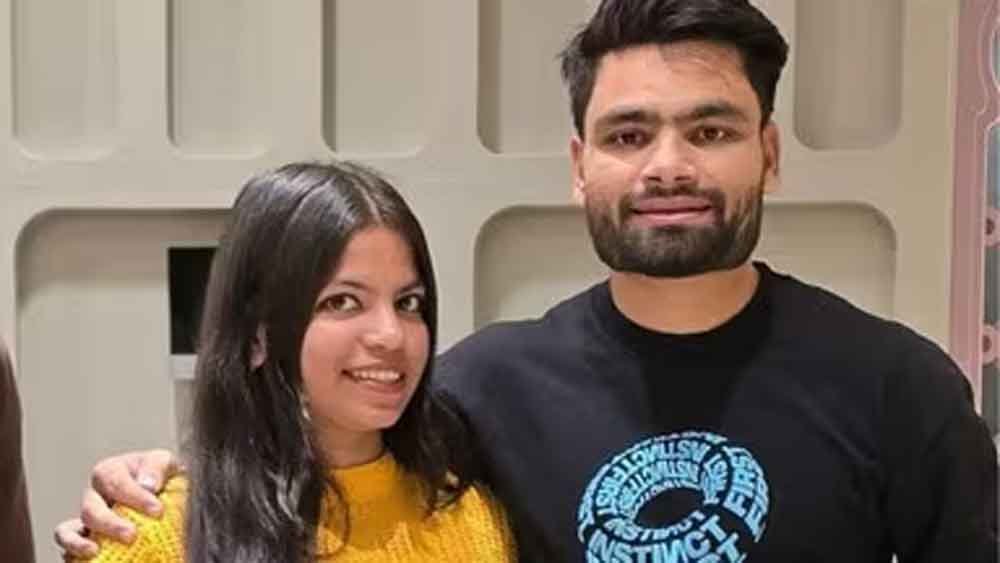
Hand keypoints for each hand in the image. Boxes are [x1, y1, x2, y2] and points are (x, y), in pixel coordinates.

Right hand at [53, 449, 181, 558]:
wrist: (164, 493)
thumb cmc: (161, 476)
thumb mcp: (165, 461)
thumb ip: (157, 467)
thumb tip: (147, 485)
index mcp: (110, 472)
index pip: (114, 482)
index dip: (134, 496)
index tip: (158, 511)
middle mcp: (94, 495)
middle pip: (90, 509)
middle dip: (109, 523)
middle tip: (132, 535)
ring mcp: (88, 520)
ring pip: (67, 531)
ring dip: (77, 543)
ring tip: (94, 551)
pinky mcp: (87, 540)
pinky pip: (70, 549)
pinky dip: (73, 554)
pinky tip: (90, 560)